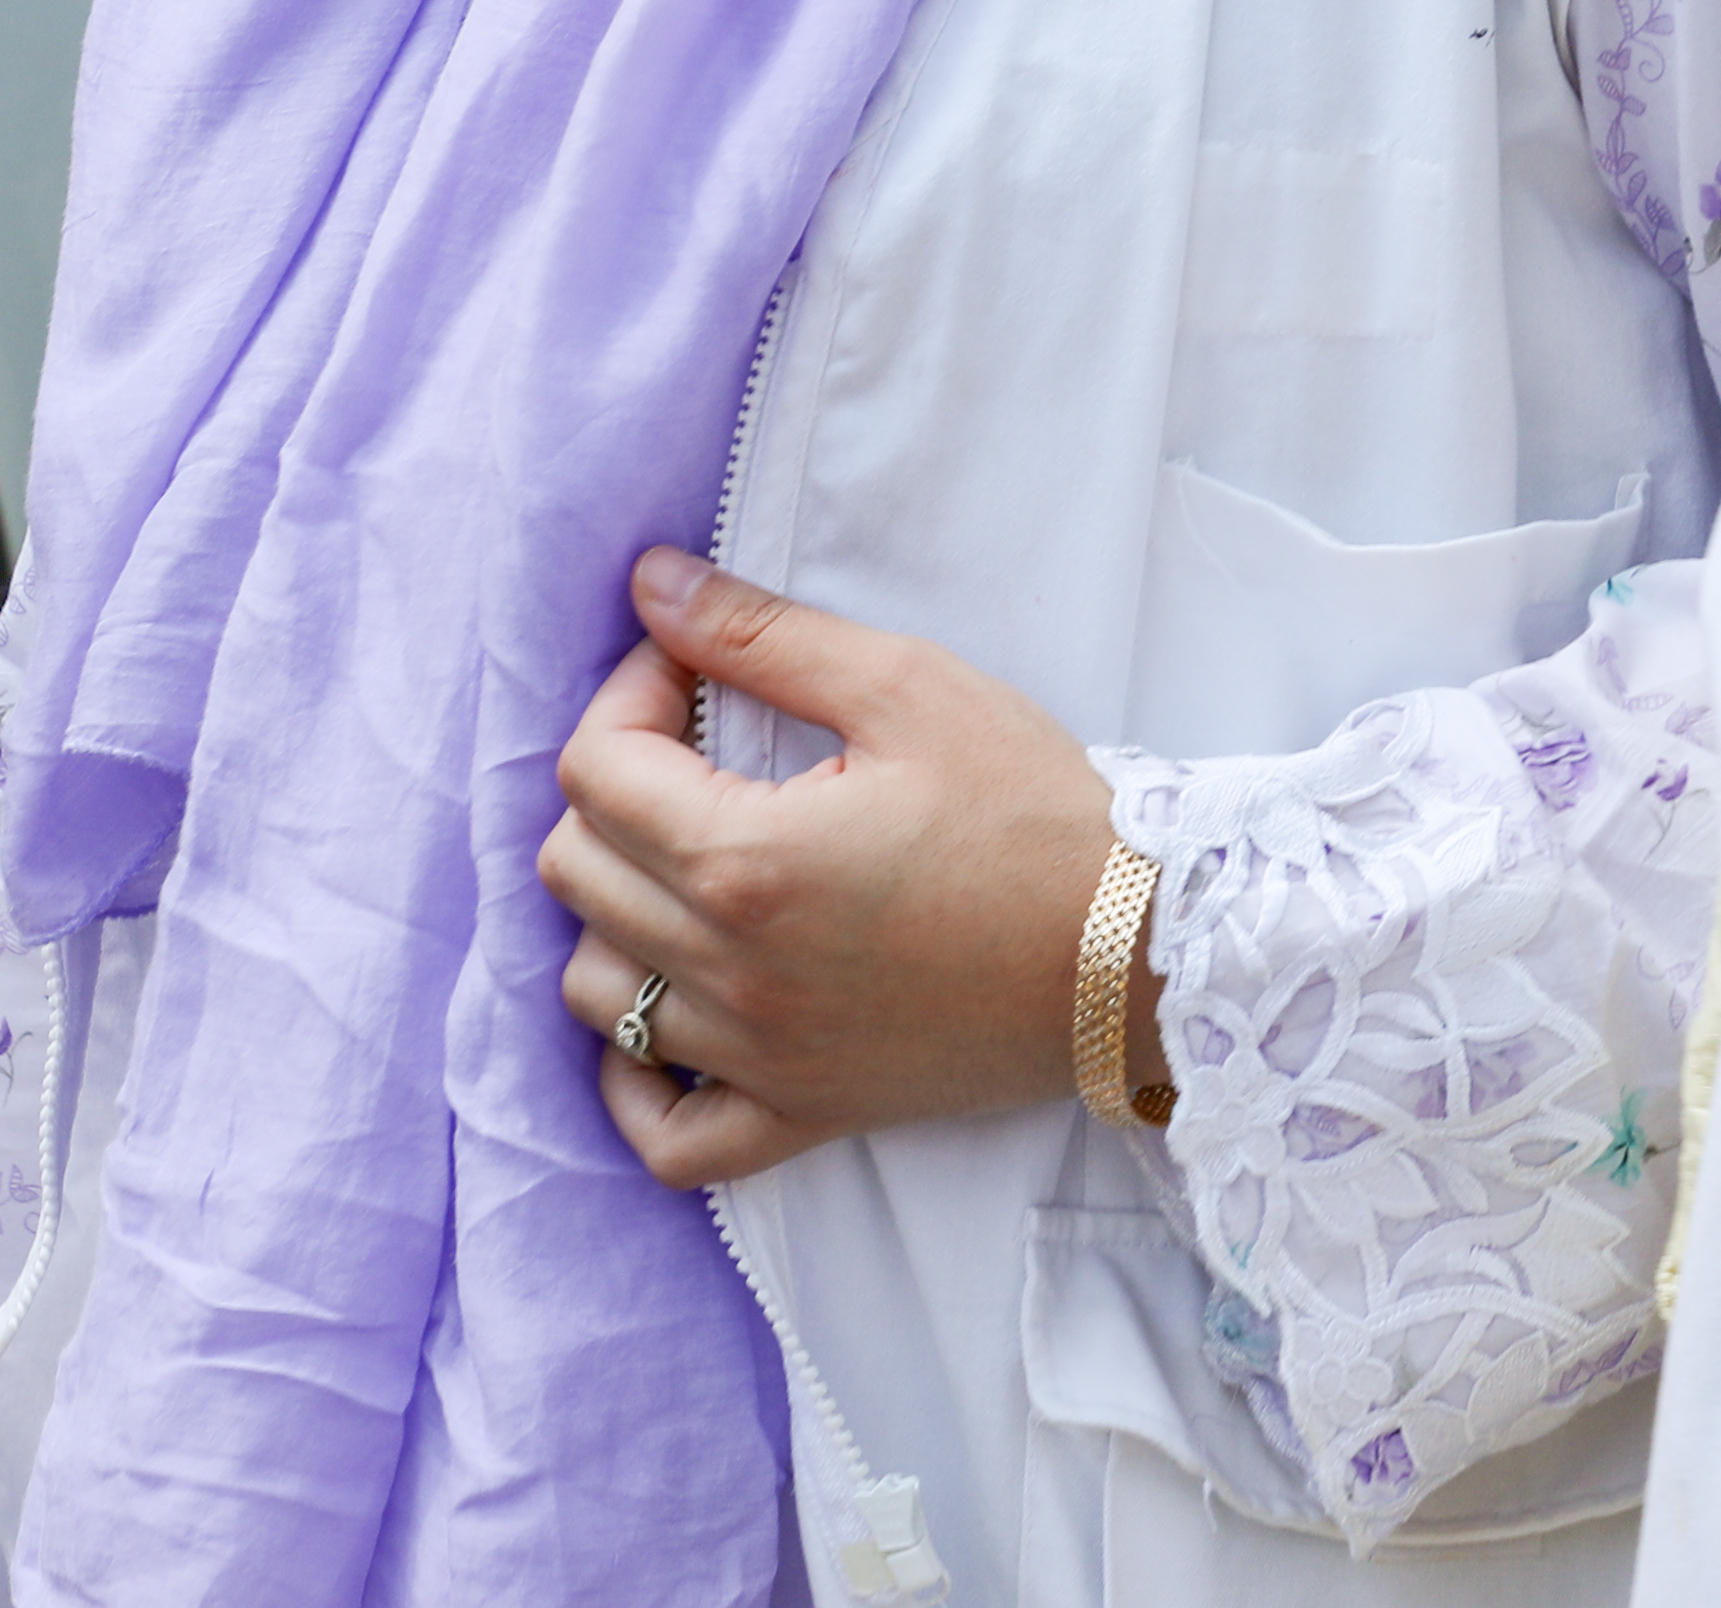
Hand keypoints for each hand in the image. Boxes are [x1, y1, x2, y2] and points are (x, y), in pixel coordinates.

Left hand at [535, 547, 1125, 1186]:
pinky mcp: (804, 1115)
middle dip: (614, 786)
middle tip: (693, 749)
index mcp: (749, 857)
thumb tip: (651, 582)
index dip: (627, 694)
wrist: (1145, 948)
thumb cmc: (1039, 811)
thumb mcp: (908, 687)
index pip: (595, 769)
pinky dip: (636, 1083)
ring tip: (689, 863)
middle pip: (576, 872)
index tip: (691, 670)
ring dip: (615, 914)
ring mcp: (762, 1058)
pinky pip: (666, 1138)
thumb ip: (763, 635)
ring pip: (595, 994)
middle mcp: (733, 971)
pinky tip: (663, 1019)